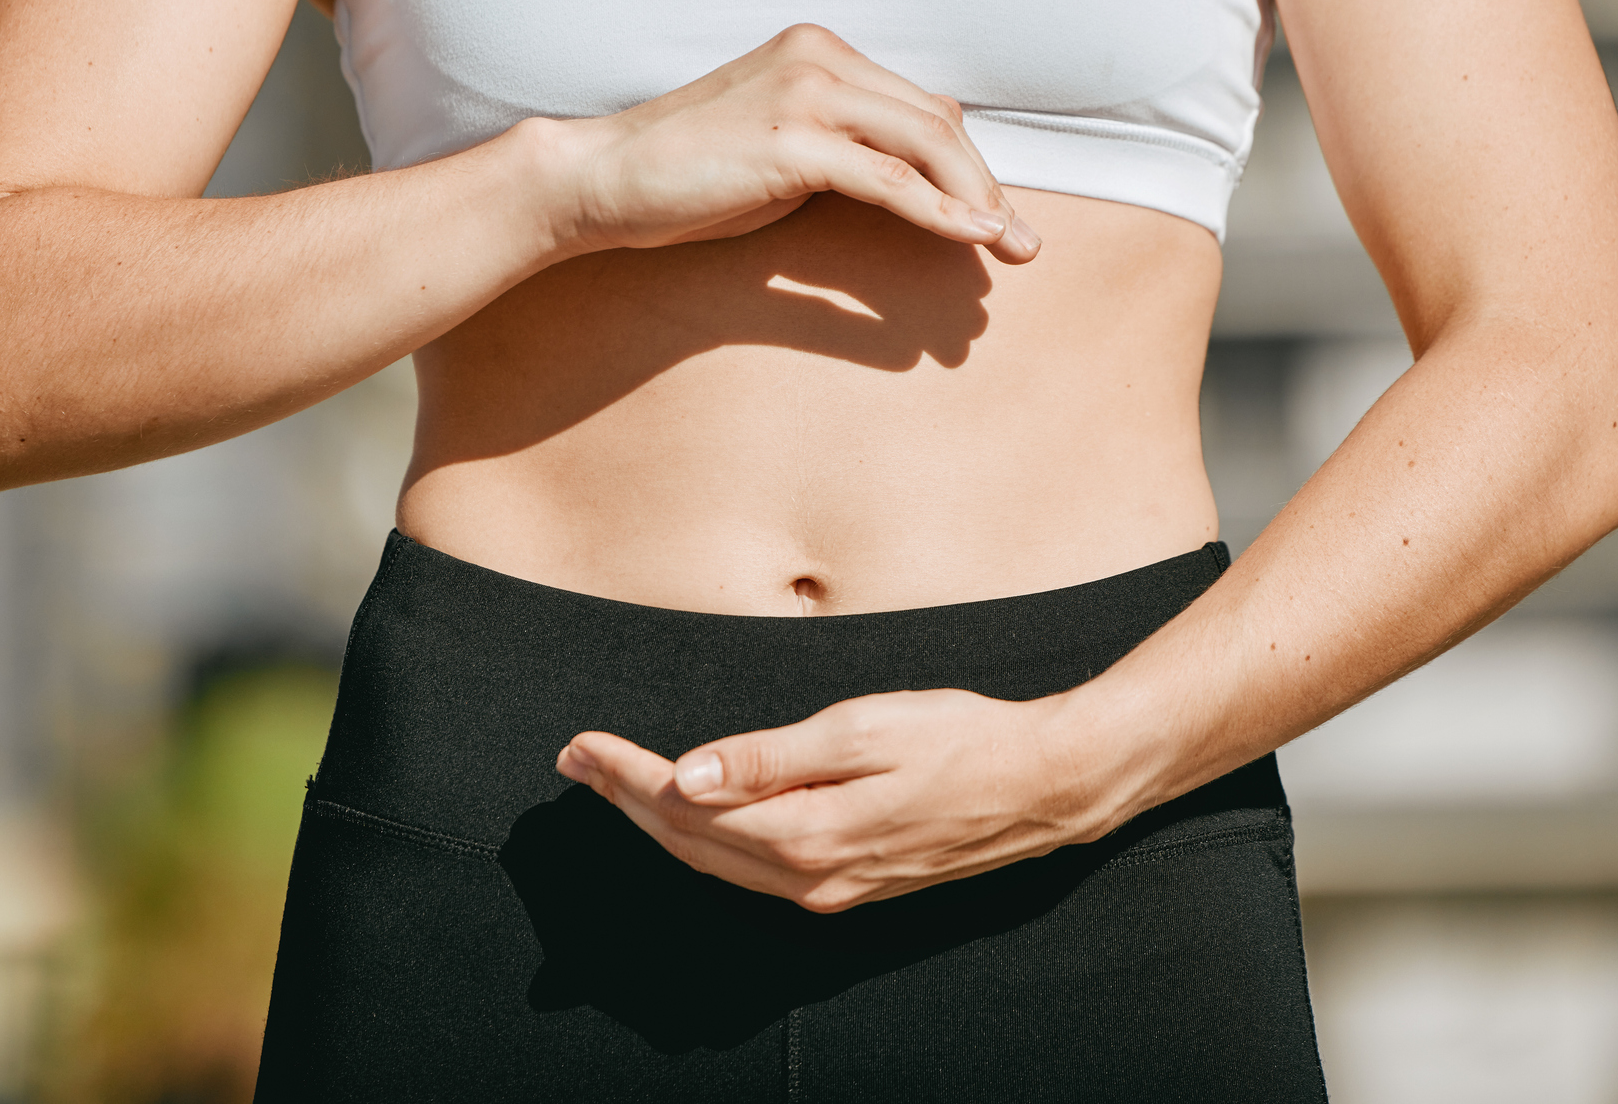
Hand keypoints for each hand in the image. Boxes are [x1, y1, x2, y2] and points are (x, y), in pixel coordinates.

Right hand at [530, 23, 1041, 263]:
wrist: (604, 177)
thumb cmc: (686, 172)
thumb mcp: (779, 148)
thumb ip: (843, 147)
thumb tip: (909, 177)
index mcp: (818, 52)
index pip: (921, 105)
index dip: (966, 164)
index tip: (994, 217)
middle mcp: (820, 59)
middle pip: (937, 121)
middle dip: (986, 184)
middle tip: (1022, 244)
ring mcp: (806, 93)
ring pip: (926, 143)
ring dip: (977, 200)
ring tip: (1008, 248)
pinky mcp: (793, 141)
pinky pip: (889, 180)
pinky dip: (940, 212)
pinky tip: (971, 238)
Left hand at [554, 689, 1093, 912]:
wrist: (1043, 784)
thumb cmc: (961, 740)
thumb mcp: (863, 730)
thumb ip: (770, 757)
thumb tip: (688, 775)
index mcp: (806, 833)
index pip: (687, 807)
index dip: (627, 776)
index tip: (582, 745)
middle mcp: (808, 876)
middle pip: (689, 843)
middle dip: (624, 801)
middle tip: (574, 760)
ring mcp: (828, 888)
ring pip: (715, 863)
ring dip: (656, 824)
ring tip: (610, 784)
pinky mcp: (846, 883)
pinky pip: (750, 870)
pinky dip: (704, 843)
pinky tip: (688, 818)